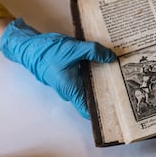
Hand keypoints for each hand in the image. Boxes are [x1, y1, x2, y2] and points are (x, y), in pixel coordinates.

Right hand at [0, 18, 115, 118]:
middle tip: (126, 85)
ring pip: (89, 86)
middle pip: (92, 97)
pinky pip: (85, 78)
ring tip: (119, 73)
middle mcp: (70, 90)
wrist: (29, 46)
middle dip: (108, 92)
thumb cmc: (47, 52)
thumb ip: (94, 52)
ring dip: (102, 81)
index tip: (119, 108)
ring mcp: (69, 83)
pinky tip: (105, 63)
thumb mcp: (74, 49)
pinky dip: (94, 73)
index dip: (102, 111)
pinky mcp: (69, 75)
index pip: (88, 109)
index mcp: (71, 89)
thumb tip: (111, 57)